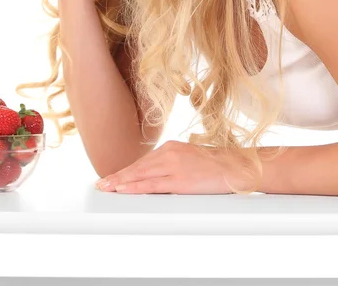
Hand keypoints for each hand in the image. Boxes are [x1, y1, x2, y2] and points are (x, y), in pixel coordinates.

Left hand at [95, 140, 252, 194]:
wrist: (236, 167)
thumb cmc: (216, 166)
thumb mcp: (189, 160)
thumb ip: (172, 165)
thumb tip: (156, 177)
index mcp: (171, 147)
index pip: (143, 161)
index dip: (126, 171)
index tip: (111, 177)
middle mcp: (170, 153)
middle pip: (138, 167)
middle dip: (118, 177)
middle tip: (101, 185)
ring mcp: (174, 165)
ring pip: (141, 175)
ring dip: (121, 182)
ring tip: (106, 188)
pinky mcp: (179, 179)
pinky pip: (152, 185)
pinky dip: (135, 187)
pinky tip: (124, 190)